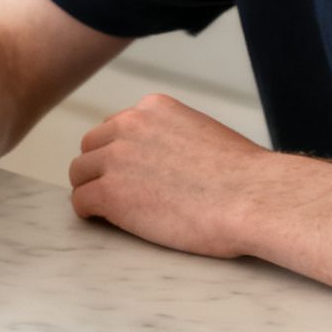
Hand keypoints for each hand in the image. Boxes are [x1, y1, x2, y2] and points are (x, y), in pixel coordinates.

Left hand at [68, 93, 270, 258]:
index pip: (116, 126)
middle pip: (92, 146)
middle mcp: (130, 125)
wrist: (251, 197)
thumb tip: (163, 159)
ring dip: (92, 189)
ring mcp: (116, 158)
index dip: (121, 152)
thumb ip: (173, 137)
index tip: (132, 171)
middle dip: (101, 168)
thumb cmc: (242, 176)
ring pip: (80, 173)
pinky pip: (81, 202)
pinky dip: (91, 213)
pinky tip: (108, 222)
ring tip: (113, 210)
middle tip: (119, 192)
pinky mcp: (110, 193)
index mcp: (154, 108)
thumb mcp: (203, 133)